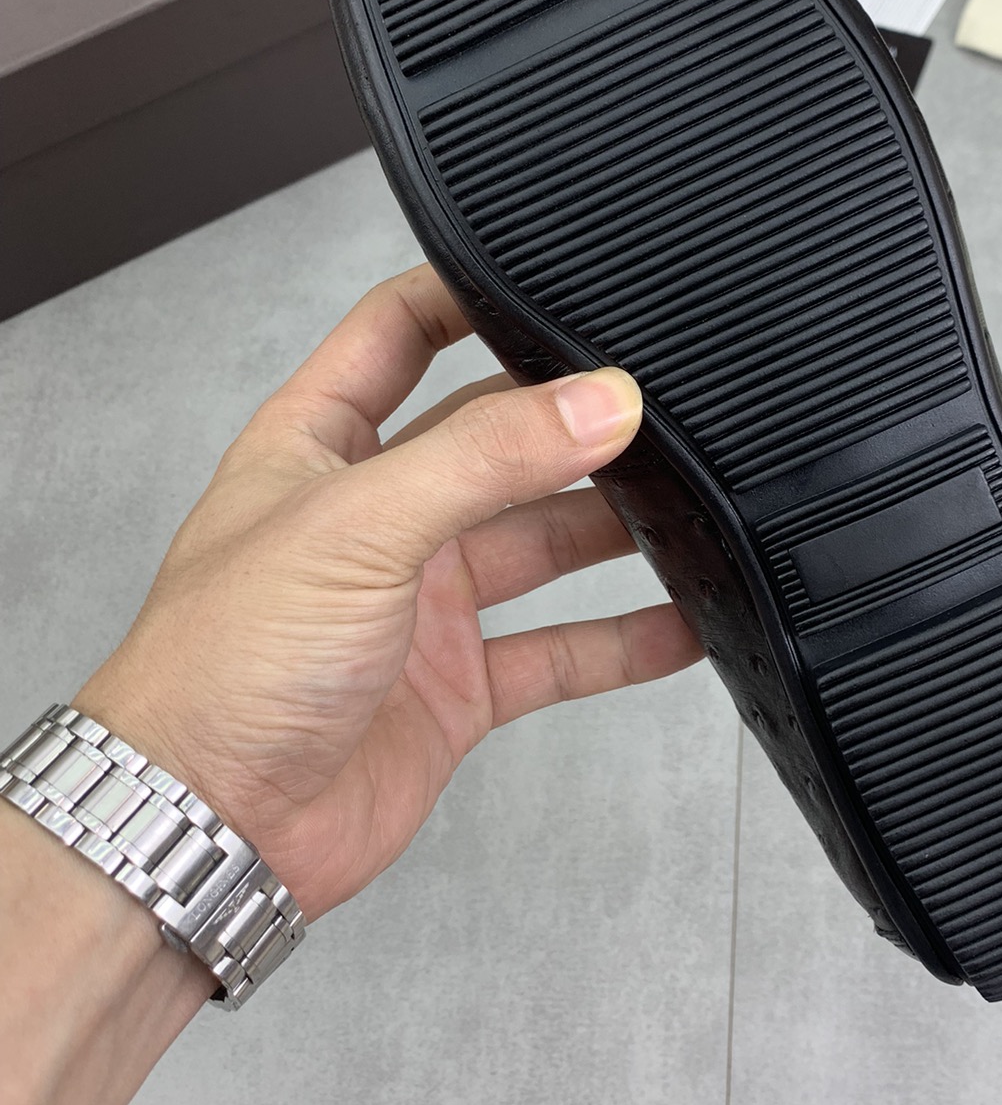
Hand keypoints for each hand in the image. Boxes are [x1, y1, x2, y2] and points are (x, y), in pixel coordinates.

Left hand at [74, 265, 699, 919]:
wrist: (206, 824)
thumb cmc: (219, 668)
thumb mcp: (358, 525)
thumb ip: (485, 459)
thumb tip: (598, 401)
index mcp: (318, 445)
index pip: (398, 335)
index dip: (467, 298)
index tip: (553, 280)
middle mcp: (374, 515)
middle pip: (494, 441)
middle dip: (570, 424)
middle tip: (657, 412)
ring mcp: (419, 602)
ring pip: (539, 542)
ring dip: (611, 527)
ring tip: (693, 504)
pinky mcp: (456, 686)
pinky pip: (558, 649)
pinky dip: (622, 639)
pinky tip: (681, 623)